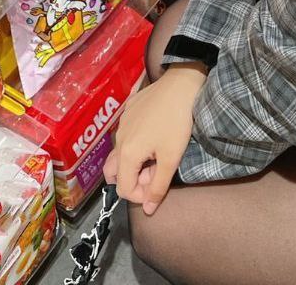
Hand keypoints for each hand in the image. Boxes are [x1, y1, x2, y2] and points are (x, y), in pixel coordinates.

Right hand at [104, 64, 206, 214]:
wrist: (181, 84)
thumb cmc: (177, 123)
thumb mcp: (171, 158)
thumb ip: (158, 187)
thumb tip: (148, 211)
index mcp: (127, 154)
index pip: (124, 189)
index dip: (141, 196)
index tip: (158, 186)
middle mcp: (118, 140)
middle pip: (115, 173)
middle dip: (133, 180)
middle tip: (154, 173)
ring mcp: (121, 122)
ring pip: (119, 153)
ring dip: (133, 163)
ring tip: (153, 157)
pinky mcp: (128, 109)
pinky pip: (125, 134)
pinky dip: (134, 143)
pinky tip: (153, 135)